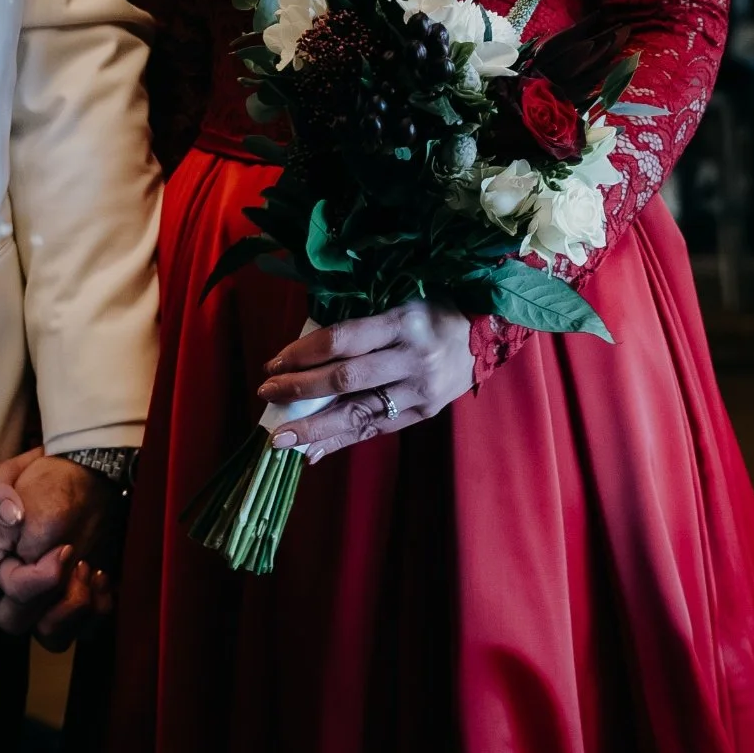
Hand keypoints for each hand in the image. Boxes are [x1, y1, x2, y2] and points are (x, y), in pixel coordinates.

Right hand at [0, 449, 117, 650]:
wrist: (92, 480)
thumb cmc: (47, 480)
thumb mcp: (12, 474)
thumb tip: (9, 516)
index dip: (27, 579)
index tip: (62, 550)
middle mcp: (9, 589)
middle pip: (15, 621)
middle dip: (48, 595)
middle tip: (75, 561)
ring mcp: (44, 600)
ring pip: (50, 636)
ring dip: (74, 607)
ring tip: (90, 570)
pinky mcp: (73, 604)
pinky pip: (84, 631)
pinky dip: (98, 608)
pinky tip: (103, 576)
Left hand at [258, 303, 474, 462]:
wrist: (488, 334)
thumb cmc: (430, 309)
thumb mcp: (397, 300)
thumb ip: (358, 324)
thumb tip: (303, 352)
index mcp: (403, 321)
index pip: (342, 340)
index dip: (302, 353)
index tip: (273, 364)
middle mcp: (413, 357)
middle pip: (346, 379)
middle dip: (300, 390)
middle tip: (266, 394)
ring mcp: (421, 390)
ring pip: (360, 412)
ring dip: (315, 427)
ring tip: (281, 439)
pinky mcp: (426, 413)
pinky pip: (376, 430)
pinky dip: (342, 441)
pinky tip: (312, 452)